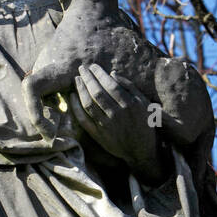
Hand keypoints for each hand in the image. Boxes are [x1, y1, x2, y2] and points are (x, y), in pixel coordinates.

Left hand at [68, 63, 167, 185]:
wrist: (140, 150)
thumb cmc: (144, 123)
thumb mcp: (144, 103)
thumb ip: (130, 87)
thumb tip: (113, 74)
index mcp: (129, 104)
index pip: (110, 85)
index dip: (99, 74)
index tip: (93, 66)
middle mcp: (117, 114)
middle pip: (97, 93)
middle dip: (87, 78)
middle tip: (81, 68)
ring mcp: (106, 126)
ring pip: (89, 104)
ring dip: (80, 90)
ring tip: (76, 79)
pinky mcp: (98, 135)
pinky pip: (84, 120)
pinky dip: (76, 108)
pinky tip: (72, 97)